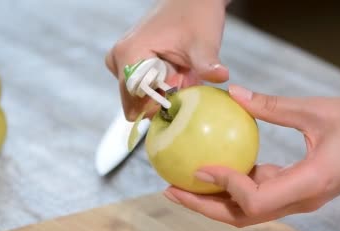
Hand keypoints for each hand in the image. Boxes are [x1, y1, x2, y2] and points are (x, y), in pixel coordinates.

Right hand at [105, 0, 229, 119]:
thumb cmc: (196, 15)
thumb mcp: (203, 43)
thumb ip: (207, 65)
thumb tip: (221, 76)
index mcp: (128, 54)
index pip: (134, 102)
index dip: (158, 106)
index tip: (178, 94)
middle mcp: (118, 60)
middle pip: (136, 102)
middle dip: (161, 99)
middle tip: (182, 78)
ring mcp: (120, 62)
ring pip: (141, 97)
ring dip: (163, 92)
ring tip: (180, 71)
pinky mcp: (128, 63)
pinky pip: (143, 88)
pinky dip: (161, 86)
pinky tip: (176, 70)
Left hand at [163, 84, 339, 226]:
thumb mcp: (317, 111)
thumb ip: (273, 107)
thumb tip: (234, 95)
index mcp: (309, 185)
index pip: (255, 200)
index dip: (223, 186)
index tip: (198, 166)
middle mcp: (302, 200)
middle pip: (243, 217)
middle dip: (204, 207)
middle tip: (170, 189)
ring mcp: (302, 198)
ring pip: (250, 210)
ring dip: (216, 199)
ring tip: (185, 180)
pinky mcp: (302, 189)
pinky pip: (263, 194)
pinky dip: (238, 185)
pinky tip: (220, 164)